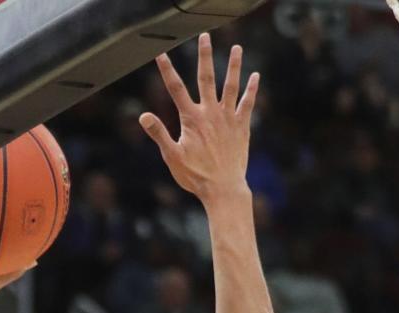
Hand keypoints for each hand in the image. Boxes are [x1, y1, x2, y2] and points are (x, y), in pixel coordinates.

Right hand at [140, 34, 258, 205]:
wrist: (223, 189)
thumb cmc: (196, 176)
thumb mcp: (172, 157)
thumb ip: (159, 134)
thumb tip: (143, 116)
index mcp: (191, 119)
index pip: (176, 89)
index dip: (167, 70)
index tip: (161, 53)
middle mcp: (210, 113)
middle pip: (206, 78)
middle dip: (204, 56)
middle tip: (204, 36)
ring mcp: (227, 118)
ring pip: (231, 86)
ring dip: (234, 66)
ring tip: (237, 48)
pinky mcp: (241, 127)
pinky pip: (247, 104)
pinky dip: (251, 90)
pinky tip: (255, 77)